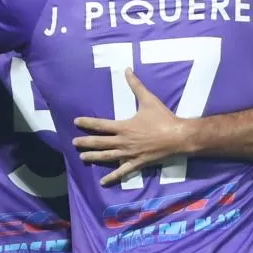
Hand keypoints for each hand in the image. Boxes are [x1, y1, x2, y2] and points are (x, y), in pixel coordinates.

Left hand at [72, 70, 188, 185]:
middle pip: (100, 143)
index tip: (76, 122)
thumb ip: (136, 85)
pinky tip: (103, 182)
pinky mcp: (137, 163)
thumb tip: (127, 70)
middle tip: (74, 143)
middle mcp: (123, 142)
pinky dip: (112, 177)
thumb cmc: (163, 118)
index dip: (87, 123)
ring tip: (82, 158)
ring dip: (94, 157)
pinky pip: (122, 171)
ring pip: (107, 157)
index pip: (100, 125)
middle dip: (85, 143)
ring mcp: (129, 154)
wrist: (178, 137)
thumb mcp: (149, 100)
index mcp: (124, 127)